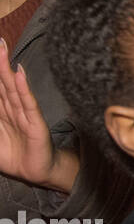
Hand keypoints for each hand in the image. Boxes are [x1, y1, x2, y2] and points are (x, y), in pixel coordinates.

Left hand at [0, 39, 71, 189]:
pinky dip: (24, 89)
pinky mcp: (35, 125)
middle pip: (2, 83)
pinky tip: (20, 74)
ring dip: (6, 70)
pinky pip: (28, 104)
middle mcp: (11, 109)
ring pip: (12, 89)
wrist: (39, 173)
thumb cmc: (14, 157)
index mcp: (0, 112)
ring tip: (2, 50)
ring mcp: (24, 115)